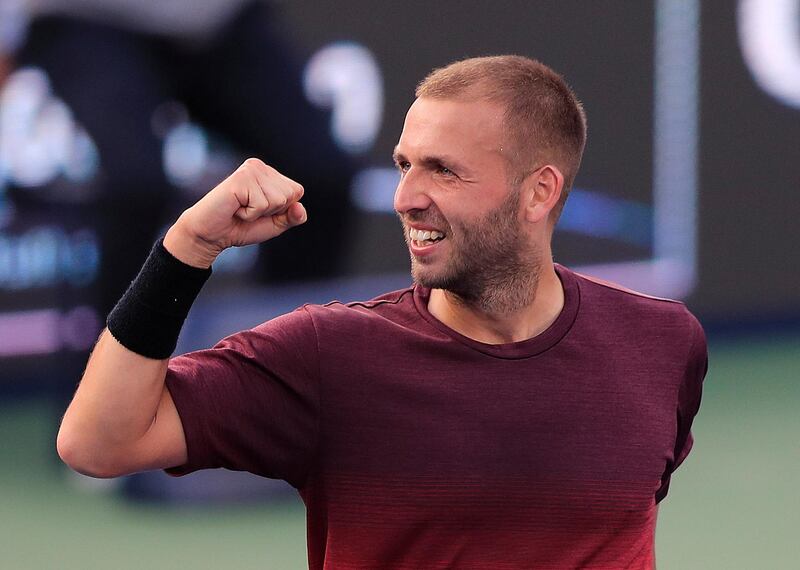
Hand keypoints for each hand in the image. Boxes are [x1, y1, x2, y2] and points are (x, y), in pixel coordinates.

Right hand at [164, 158, 306, 266]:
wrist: (210, 235)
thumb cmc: (240, 227)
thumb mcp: (274, 224)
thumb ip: (292, 217)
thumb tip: (300, 208)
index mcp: (269, 174)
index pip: (297, 191)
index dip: (282, 210)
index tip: (260, 211)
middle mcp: (260, 167)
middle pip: (289, 195)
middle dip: (271, 211)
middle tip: (248, 210)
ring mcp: (250, 170)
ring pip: (278, 200)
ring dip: (259, 213)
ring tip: (240, 209)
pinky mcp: (240, 178)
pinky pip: (262, 204)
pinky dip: (249, 214)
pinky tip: (235, 208)